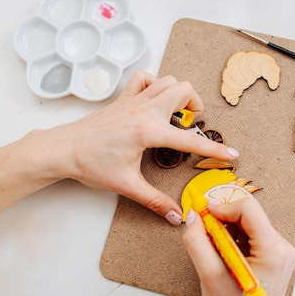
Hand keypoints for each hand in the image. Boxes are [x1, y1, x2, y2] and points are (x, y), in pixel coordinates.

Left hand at [39, 71, 238, 224]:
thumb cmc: (90, 165)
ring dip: (178, 93)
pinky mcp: (122, 98)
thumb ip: (155, 201)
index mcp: (147, 132)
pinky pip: (144, 79)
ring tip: (177, 114)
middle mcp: (143, 110)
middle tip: (193, 125)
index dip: (215, 149)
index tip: (232, 154)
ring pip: (167, 80)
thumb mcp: (126, 186)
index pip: (190, 140)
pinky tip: (154, 101)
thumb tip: (177, 217)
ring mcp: (132, 100)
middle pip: (183, 89)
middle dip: (196, 105)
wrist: (62, 149)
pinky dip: (155, 83)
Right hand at [182, 197, 294, 295]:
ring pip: (249, 224)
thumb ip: (197, 242)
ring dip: (228, 230)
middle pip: (250, 215)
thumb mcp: (209, 276)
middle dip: (223, 219)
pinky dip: (234, 238)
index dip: (222, 207)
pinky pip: (252, 235)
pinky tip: (224, 255)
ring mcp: (280, 252)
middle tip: (203, 231)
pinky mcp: (274, 257)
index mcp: (273, 251)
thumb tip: (193, 217)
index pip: (248, 209)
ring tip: (214, 250)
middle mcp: (282, 248)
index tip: (203, 213)